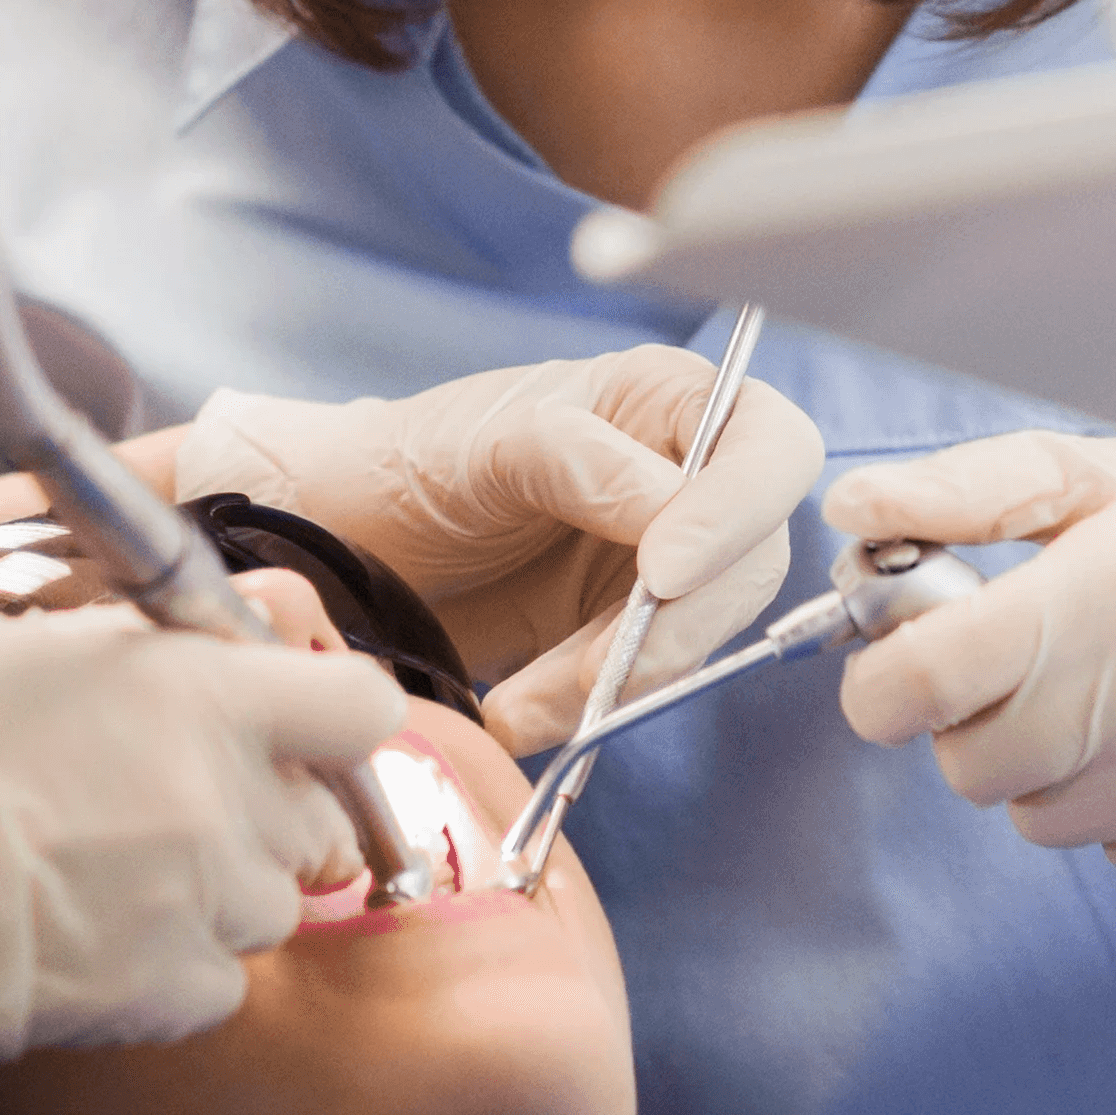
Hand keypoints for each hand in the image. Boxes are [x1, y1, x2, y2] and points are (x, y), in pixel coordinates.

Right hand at [0, 611, 409, 1104]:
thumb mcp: (15, 647)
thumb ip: (138, 660)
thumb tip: (203, 668)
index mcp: (191, 693)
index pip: (362, 708)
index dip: (332, 723)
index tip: (295, 736)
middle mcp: (216, 802)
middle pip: (320, 822)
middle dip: (265, 812)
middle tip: (173, 811)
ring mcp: (189, 911)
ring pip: (268, 911)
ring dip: (212, 896)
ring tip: (104, 879)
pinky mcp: (148, 1002)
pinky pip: (216, 989)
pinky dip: (171, 972)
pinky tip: (86, 943)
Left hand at [174, 347, 827, 751]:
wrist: (346, 541)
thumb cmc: (415, 457)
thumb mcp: (494, 441)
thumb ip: (586, 462)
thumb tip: (674, 513)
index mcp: (672, 404)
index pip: (770, 453)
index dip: (736, 516)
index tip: (662, 576)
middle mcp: (686, 482)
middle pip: (750, 565)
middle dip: (674, 629)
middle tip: (593, 671)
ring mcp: (659, 568)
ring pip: (698, 640)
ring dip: (618, 683)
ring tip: (523, 700)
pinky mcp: (620, 640)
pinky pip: (640, 686)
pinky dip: (583, 710)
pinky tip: (516, 709)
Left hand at [825, 432, 1115, 885]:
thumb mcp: (1113, 480)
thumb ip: (970, 495)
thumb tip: (848, 511)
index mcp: (1114, 583)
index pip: (917, 686)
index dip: (890, 684)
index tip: (911, 669)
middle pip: (970, 770)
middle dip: (985, 726)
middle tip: (1052, 669)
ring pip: (1043, 822)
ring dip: (1063, 772)